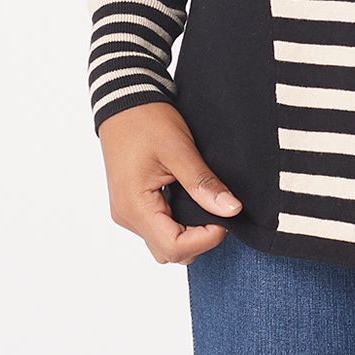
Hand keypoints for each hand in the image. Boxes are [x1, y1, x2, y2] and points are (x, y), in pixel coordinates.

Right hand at [98, 101, 242, 264]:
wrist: (123, 102)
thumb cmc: (147, 120)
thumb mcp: (179, 149)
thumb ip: (203, 183)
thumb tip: (231, 210)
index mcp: (135, 206)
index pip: (173, 247)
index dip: (204, 240)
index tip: (226, 219)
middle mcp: (127, 216)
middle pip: (168, 252)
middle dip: (198, 240)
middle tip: (219, 211)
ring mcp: (127, 212)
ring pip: (162, 244)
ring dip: (188, 234)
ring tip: (206, 205)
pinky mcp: (132, 205)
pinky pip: (157, 229)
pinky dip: (177, 224)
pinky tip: (192, 202)